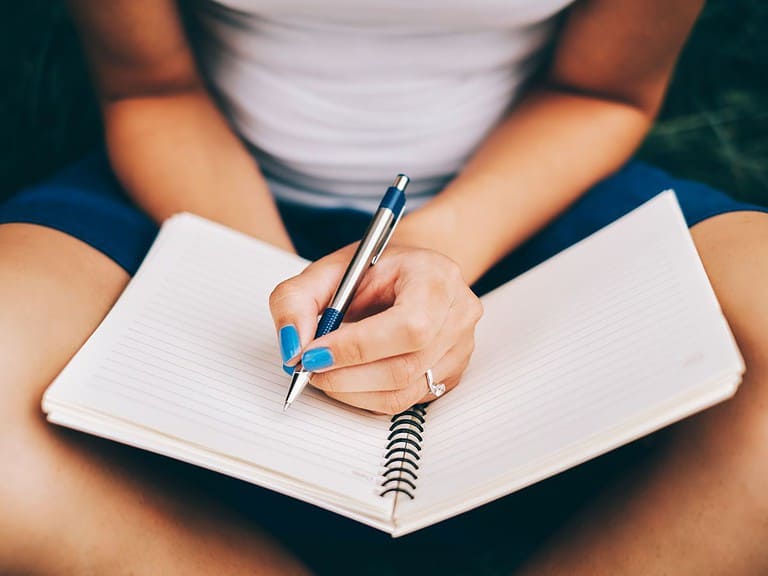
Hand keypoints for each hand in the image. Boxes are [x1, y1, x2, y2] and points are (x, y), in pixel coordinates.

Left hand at [269, 243, 482, 414]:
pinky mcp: (451, 375)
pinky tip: (349, 377)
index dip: (356, 348)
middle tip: (309, 368)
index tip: (311, 354)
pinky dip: (367, 396)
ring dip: (352, 391)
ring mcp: (460, 348)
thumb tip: (292, 347)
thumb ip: (297, 300)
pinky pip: (406, 401)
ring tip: (325, 372)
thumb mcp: (330, 269)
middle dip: (346, 375)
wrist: (410, 272)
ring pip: (403, 392)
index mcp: (437, 276)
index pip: (408, 326)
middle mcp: (458, 314)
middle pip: (405, 366)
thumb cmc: (376, 269)